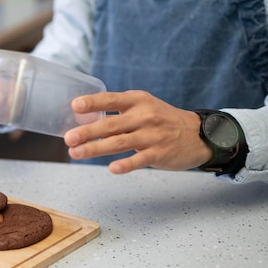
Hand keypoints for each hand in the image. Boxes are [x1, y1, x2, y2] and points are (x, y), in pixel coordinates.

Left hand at [64, 90, 211, 173]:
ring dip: (95, 149)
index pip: (111, 99)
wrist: (198, 134)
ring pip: (119, 143)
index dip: (93, 103)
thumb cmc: (161, 119)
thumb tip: (83, 119)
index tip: (75, 106)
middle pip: (111, 124)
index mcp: (137, 100)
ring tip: (76, 153)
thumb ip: (117, 111)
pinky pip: (139, 160)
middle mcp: (144, 116)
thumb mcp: (143, 106)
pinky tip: (112, 168)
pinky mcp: (159, 154)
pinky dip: (125, 165)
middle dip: (87, 132)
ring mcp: (152, 135)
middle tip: (68, 138)